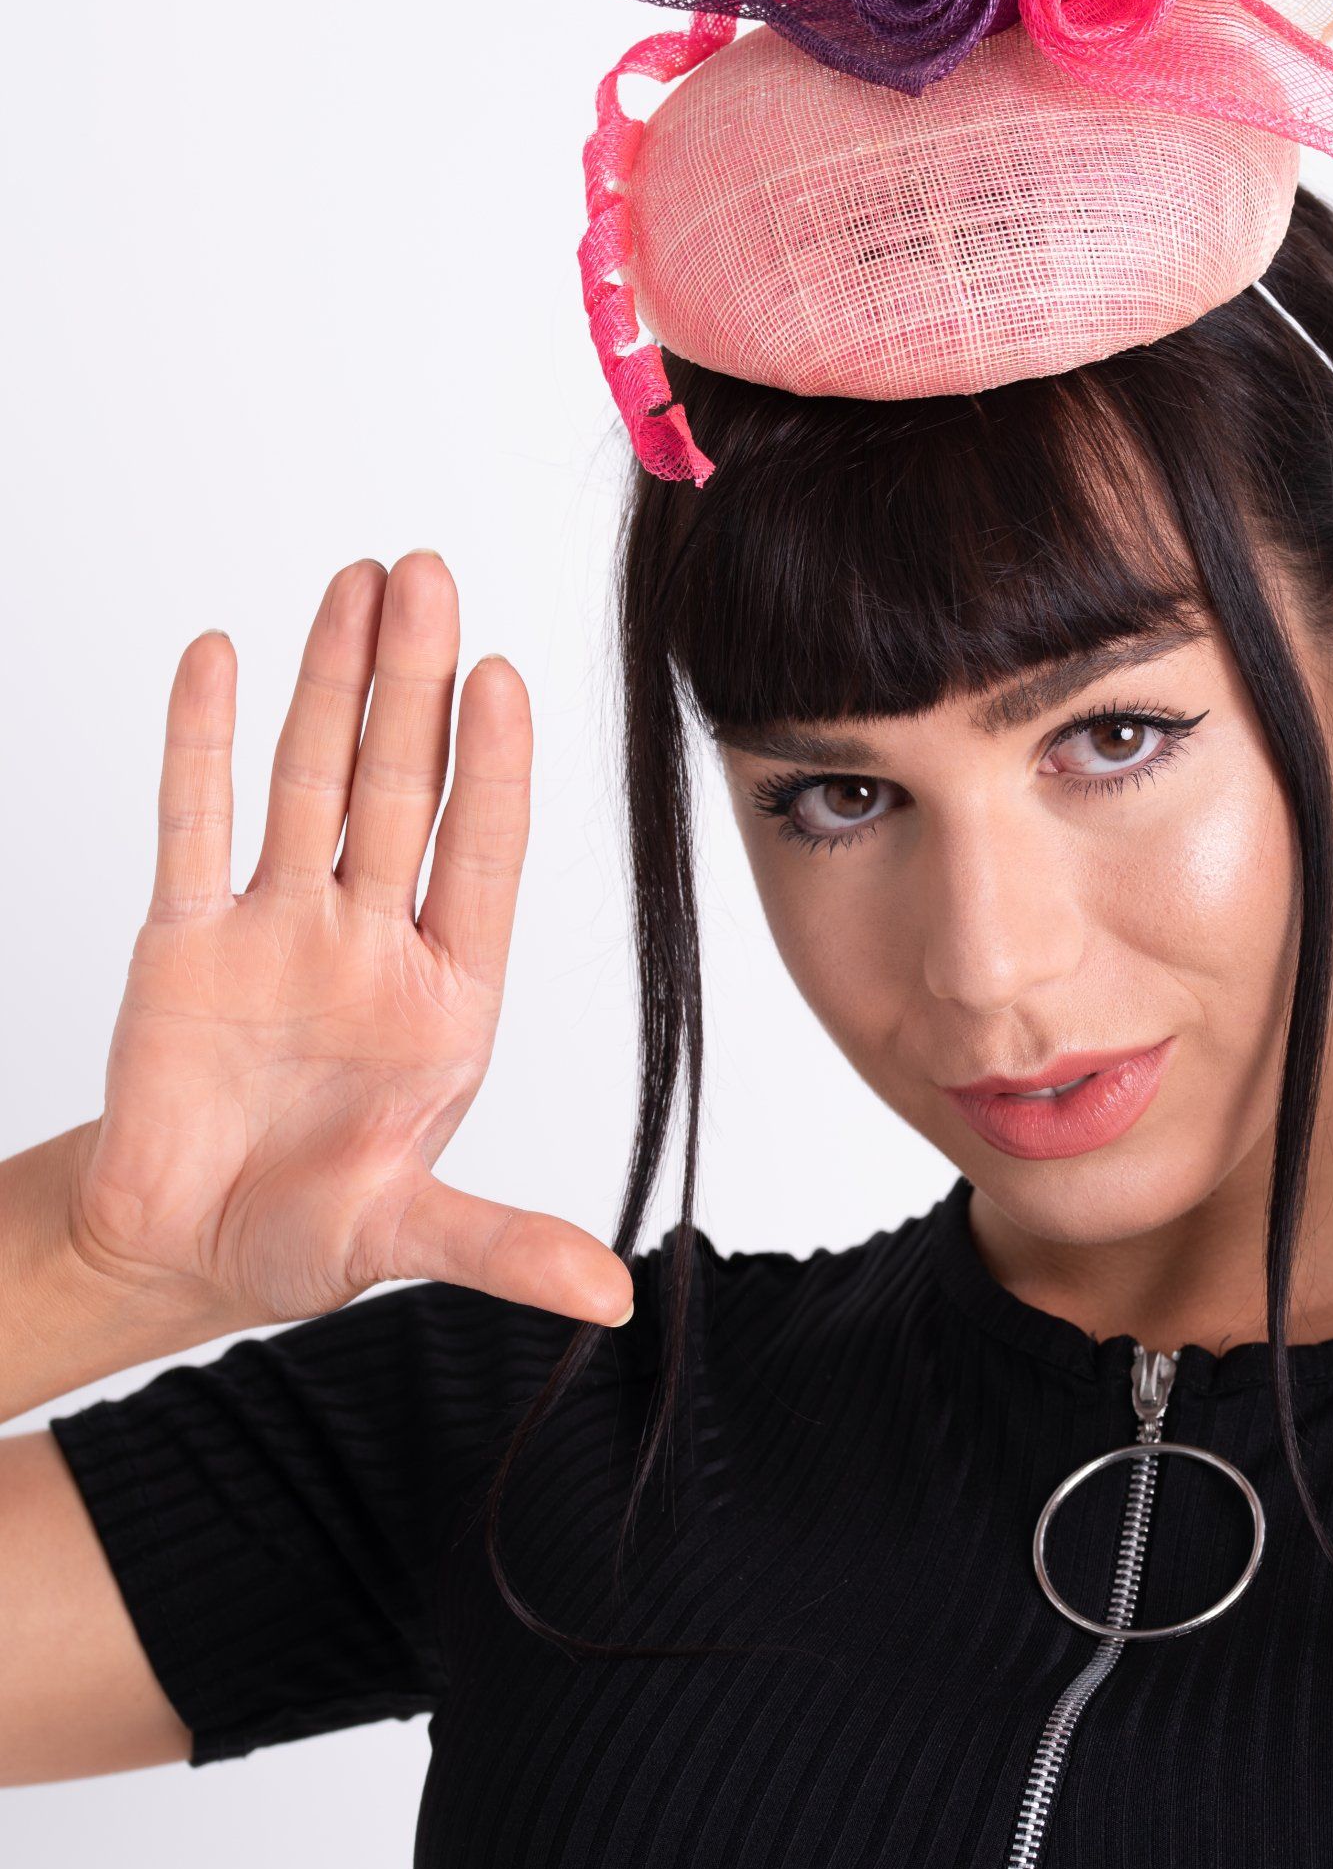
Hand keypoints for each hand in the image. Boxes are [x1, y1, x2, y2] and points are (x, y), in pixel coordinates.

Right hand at [64, 554, 633, 1338]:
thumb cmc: (307, 1233)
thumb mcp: (408, 1238)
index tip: (503, 676)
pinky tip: (223, 656)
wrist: (184, 1249)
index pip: (479, 855)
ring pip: (309, 780)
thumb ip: (500, 1247)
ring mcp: (278, 927)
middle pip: (398, 787)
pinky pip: (194, 824)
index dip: (490, 769)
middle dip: (412, 683)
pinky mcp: (185, 940)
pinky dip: (204, 743)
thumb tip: (612, 1296)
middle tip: (429, 572)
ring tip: (358, 582)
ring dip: (329, 682)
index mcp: (446, 996)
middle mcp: (370, 939)